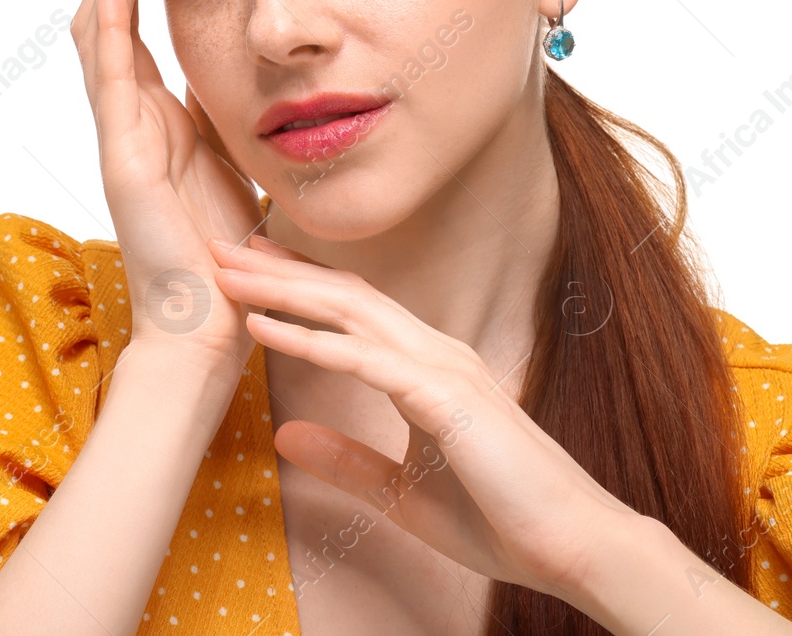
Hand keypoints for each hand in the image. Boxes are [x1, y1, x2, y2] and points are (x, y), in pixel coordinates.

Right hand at [70, 0, 265, 368]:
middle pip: (110, 18)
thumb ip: (238, 128)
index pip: (139, 33)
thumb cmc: (232, 261)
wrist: (212, 324)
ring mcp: (119, 133)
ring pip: (99, 27)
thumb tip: (269, 85)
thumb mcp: (241, 172)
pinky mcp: (122, 150)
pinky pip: (108, 62)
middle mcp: (131, 122)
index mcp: (158, 126)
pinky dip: (114, 6)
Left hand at [207, 235, 640, 601]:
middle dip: (279, 270)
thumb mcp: (401, 491)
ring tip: (227, 272)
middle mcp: (436, 353)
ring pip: (349, 313)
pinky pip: (366, 361)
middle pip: (343, 295)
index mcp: (429, 368)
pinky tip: (264, 328)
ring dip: (283, 289)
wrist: (572, 546)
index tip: (247, 268)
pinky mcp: (447, 400)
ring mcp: (444, 370)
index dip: (299, 284)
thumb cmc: (500, 518)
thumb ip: (348, 460)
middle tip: (218, 246)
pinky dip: (311, 341)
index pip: (353, 310)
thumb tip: (286, 437)